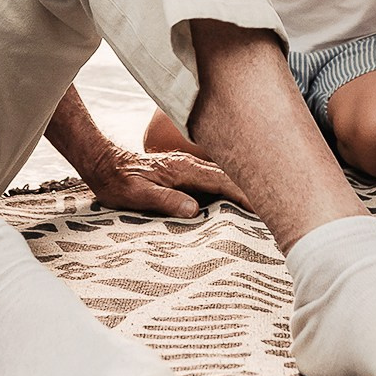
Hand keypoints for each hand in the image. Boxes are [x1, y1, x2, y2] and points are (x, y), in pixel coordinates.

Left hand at [82, 144, 251, 218]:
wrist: (103, 165)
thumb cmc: (118, 183)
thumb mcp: (138, 196)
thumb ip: (167, 201)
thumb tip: (195, 210)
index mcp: (182, 170)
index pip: (221, 181)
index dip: (242, 194)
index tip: (261, 206)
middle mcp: (188, 165)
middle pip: (227, 176)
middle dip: (249, 189)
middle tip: (271, 207)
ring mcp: (186, 168)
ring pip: (220, 178)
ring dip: (239, 190)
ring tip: (258, 206)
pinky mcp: (181, 174)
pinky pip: (210, 181)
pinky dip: (225, 190)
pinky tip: (230, 202)